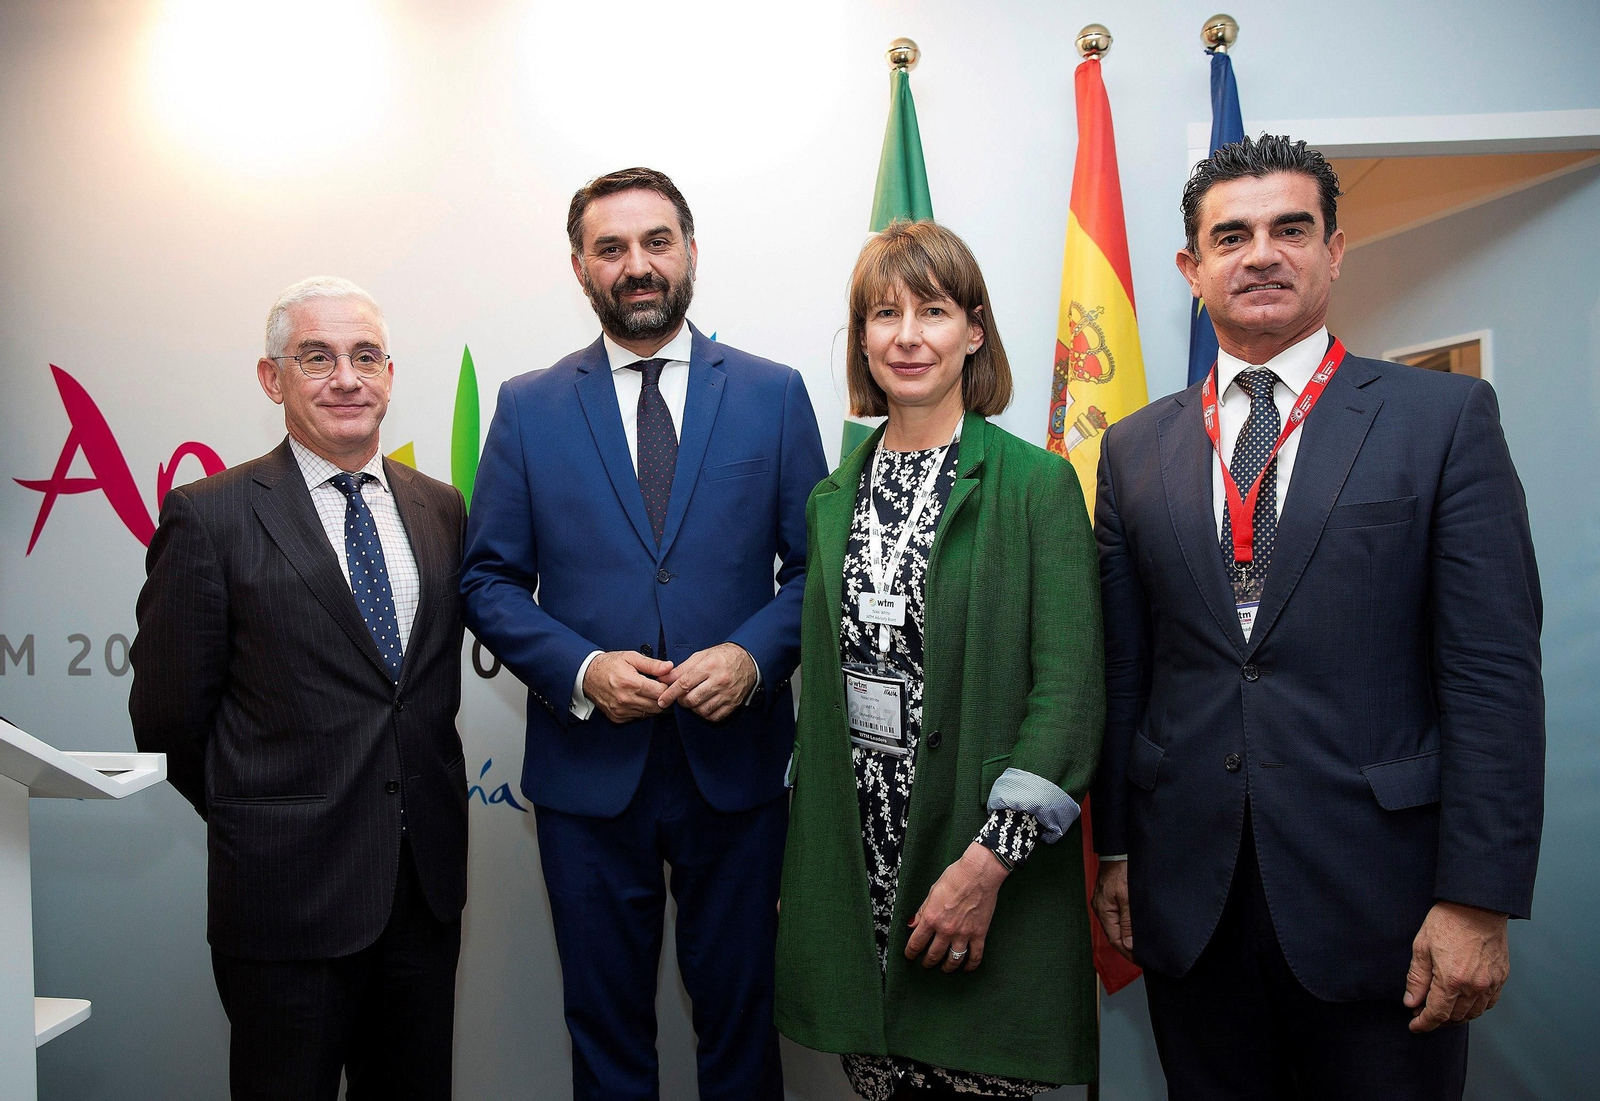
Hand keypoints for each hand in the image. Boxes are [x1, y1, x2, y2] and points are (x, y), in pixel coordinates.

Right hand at [583, 650, 673, 722]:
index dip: (666, 686)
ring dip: (653, 704)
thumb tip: (669, 667)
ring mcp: (621, 710)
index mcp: (630, 683)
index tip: (665, 681)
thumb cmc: (609, 664)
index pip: (660, 692)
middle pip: (657, 705)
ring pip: (649, 713)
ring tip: (648, 692)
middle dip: (662, 697)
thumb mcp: (631, 657)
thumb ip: (652, 664)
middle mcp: (625, 699)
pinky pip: (638, 717)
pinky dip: (642, 710)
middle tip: (659, 687)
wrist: (587, 675)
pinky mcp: (617, 717)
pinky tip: (638, 699)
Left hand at [655, 643, 756, 722]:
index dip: (670, 694)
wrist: (749, 661)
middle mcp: (719, 680)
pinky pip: (714, 716)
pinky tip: (704, 705)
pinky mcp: (733, 703)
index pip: (684, 683)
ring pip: (702, 710)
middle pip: (692, 699)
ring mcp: (727, 694)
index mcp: (709, 666)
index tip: (662, 700)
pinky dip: (705, 714)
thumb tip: (664, 679)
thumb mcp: (701, 656)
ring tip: (694, 699)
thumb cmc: (723, 656)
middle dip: (681, 701)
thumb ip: (682, 669)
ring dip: (693, 708)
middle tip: (681, 696)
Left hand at [904, 842, 1008, 972]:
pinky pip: (975, 956)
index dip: (911, 952)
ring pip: (953, 959)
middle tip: (926, 964)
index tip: (909, 956)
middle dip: (928, 962)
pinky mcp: (979, 934)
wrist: (978, 873)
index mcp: (931, 918)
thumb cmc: (954, 877)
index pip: (916, 942)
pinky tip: (967, 969)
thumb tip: (912, 924)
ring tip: (944, 969)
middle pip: (934, 954)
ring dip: (947, 967)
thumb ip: (922, 910)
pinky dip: (971, 965)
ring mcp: (963, 934)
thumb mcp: (932, 891)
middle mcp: (946, 930)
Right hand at [1092, 860, 1133, 960]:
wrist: (1118, 852)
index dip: (1127, 952)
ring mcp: (1103, 903)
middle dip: (1127, 947)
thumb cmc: (1122, 872)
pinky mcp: (1108, 898)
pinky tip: (1133, 929)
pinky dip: (1124, 926)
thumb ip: (1128, 922)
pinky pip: (1115, 917)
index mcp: (1104, 911)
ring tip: (1140, 945)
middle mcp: (1101, 909)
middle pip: (1114, 935)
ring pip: (1115, 926)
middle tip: (1142, 956)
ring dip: (1127, 937)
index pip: (1115, 940)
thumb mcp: (1128, 898)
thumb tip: (1128, 944)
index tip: (1140, 960)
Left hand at [1404, 901, 1510, 1031]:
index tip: (1414, 1026)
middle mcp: (1474, 987)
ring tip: (1442, 1009)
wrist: (1477, 905)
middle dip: (1437, 1019)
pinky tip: (1464, 1002)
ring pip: (1473, 1013)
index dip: (1424, 1023)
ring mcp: (1491, 983)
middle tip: (1422, 1013)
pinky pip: (1489, 1003)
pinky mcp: (1501, 977)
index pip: (1436, 1014)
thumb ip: (1417, 979)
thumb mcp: (1422, 947)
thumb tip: (1411, 1003)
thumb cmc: (1447, 921)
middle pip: (1455, 1017)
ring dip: (1456, 1016)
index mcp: (1451, 980)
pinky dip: (1475, 1008)